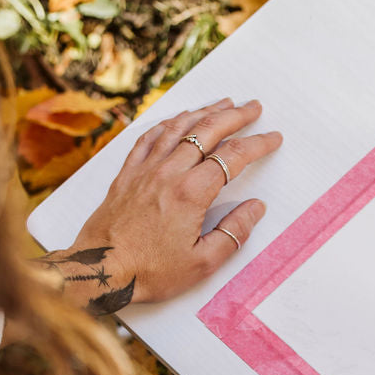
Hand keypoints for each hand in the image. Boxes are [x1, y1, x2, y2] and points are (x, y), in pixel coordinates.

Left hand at [46, 98, 281, 314]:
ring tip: (222, 103)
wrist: (101, 270)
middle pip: (208, 131)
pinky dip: (168, 123)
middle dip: (235, 116)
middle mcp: (168, 172)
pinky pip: (150, 137)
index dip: (257, 144)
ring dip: (204, 112)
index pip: (233, 157)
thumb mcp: (202, 263)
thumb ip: (233, 233)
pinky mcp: (127, 174)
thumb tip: (255, 208)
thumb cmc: (150, 271)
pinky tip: (178, 118)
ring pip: (179, 128)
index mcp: (191, 193)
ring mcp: (145, 170)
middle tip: (254, 107)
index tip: (273, 138)